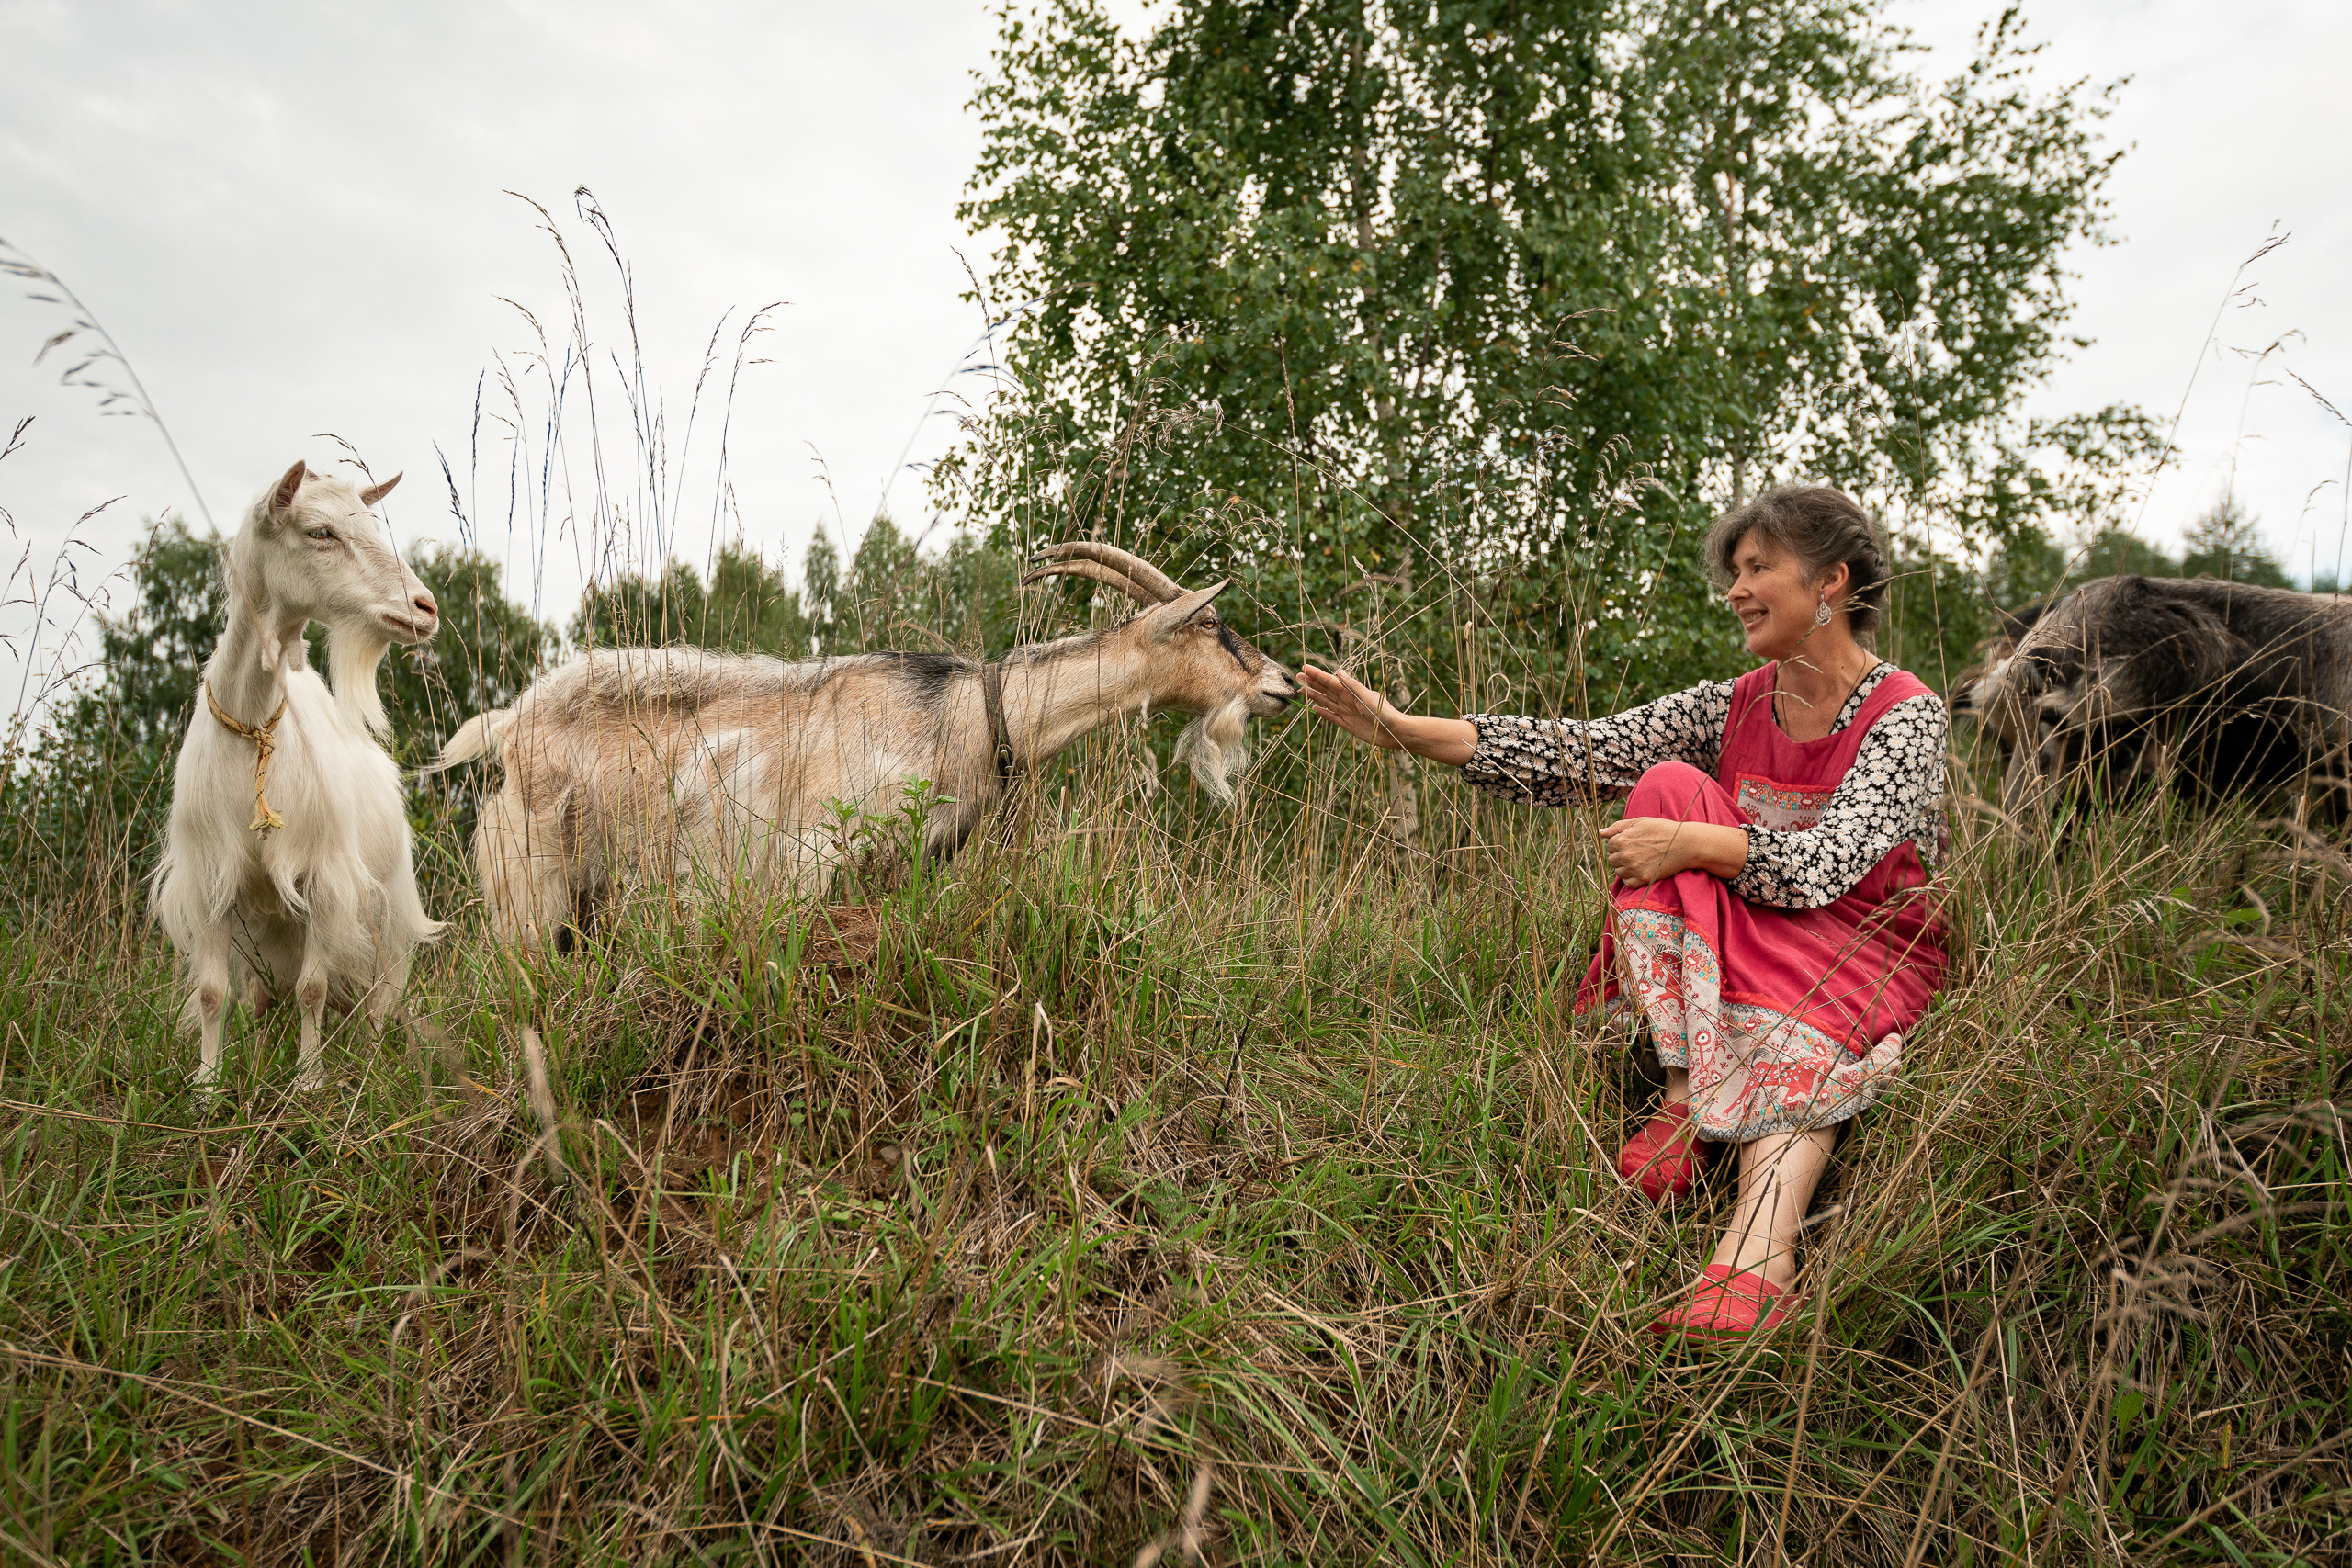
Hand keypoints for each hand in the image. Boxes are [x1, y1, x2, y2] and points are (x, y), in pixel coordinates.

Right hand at [1297, 664, 1475, 762]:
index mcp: (1352, 691)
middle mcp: (1348, 700)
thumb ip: (1353, 686)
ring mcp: (1347, 712)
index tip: (1305, 667)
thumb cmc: (1384, 713)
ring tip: (1302, 691)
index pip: (1331, 681)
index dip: (1317, 675)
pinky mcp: (1348, 725)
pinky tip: (1315, 709)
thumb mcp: (1368, 698)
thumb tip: (1339, 673)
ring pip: (1327, 702)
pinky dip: (1323, 713)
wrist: (1395, 732)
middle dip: (1312, 683)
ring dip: (1314, 696)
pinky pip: (1333, 717)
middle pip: (1326, 690)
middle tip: (1298, 677)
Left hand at [1598, 816, 1690, 885]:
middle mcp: (1625, 855)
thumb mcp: (1639, 822)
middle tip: (1636, 853)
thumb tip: (1600, 832)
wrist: (1685, 843)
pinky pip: (1627, 883)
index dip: (1619, 844)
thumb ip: (1617, 827)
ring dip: (1625, 868)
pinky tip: (1640, 870)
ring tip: (1639, 861)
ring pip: (1618, 872)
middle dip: (1620, 857)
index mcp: (1622, 840)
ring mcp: (1634, 868)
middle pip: (1612, 860)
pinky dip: (1631, 879)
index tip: (1631, 843)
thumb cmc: (1662, 830)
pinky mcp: (1644, 879)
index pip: (1609, 846)